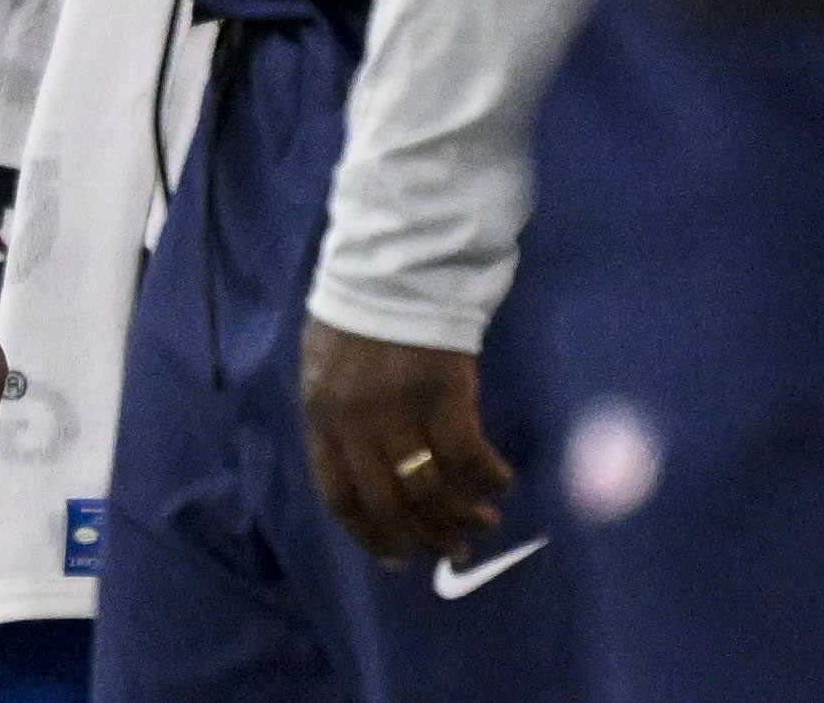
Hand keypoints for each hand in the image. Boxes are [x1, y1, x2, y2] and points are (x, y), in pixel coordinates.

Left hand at [298, 316, 513, 565]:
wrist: (394, 264)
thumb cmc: (360, 315)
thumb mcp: (327, 368)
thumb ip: (339, 419)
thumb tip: (368, 475)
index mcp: (320, 413)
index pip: (337, 494)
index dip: (369, 535)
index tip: (399, 559)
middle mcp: (353, 417)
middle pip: (387, 502)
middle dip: (423, 536)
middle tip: (452, 551)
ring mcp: (397, 405)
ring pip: (429, 487)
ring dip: (461, 516)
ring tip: (484, 523)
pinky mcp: (442, 389)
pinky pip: (467, 454)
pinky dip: (488, 477)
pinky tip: (502, 481)